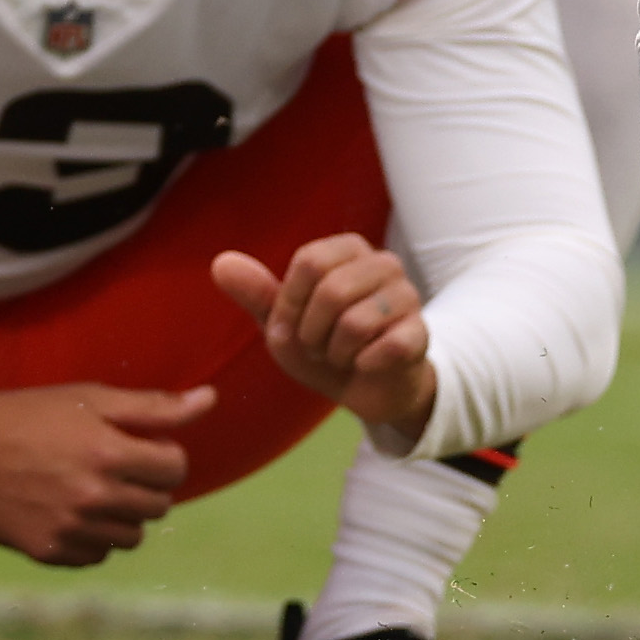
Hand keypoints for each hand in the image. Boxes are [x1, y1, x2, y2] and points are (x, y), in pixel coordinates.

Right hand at [0, 374, 210, 566]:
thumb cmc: (30, 413)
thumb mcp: (90, 398)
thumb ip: (154, 406)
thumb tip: (210, 400)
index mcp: (107, 452)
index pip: (175, 469)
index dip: (162, 456)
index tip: (139, 448)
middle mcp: (92, 496)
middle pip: (158, 506)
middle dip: (144, 486)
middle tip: (111, 467)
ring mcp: (70, 528)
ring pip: (131, 538)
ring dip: (121, 516)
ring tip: (90, 490)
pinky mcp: (48, 552)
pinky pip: (96, 556)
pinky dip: (91, 539)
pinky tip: (67, 511)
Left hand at [216, 236, 440, 448]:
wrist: (368, 389)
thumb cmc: (323, 346)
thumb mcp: (282, 324)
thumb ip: (255, 293)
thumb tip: (220, 263)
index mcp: (348, 249)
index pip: (308, 262)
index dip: (291, 304)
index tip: (292, 326)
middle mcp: (384, 263)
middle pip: (331, 290)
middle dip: (312, 332)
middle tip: (319, 346)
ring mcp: (408, 297)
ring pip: (355, 322)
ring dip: (336, 352)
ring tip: (342, 355)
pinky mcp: (420, 334)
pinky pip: (383, 348)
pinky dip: (362, 365)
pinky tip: (367, 365)